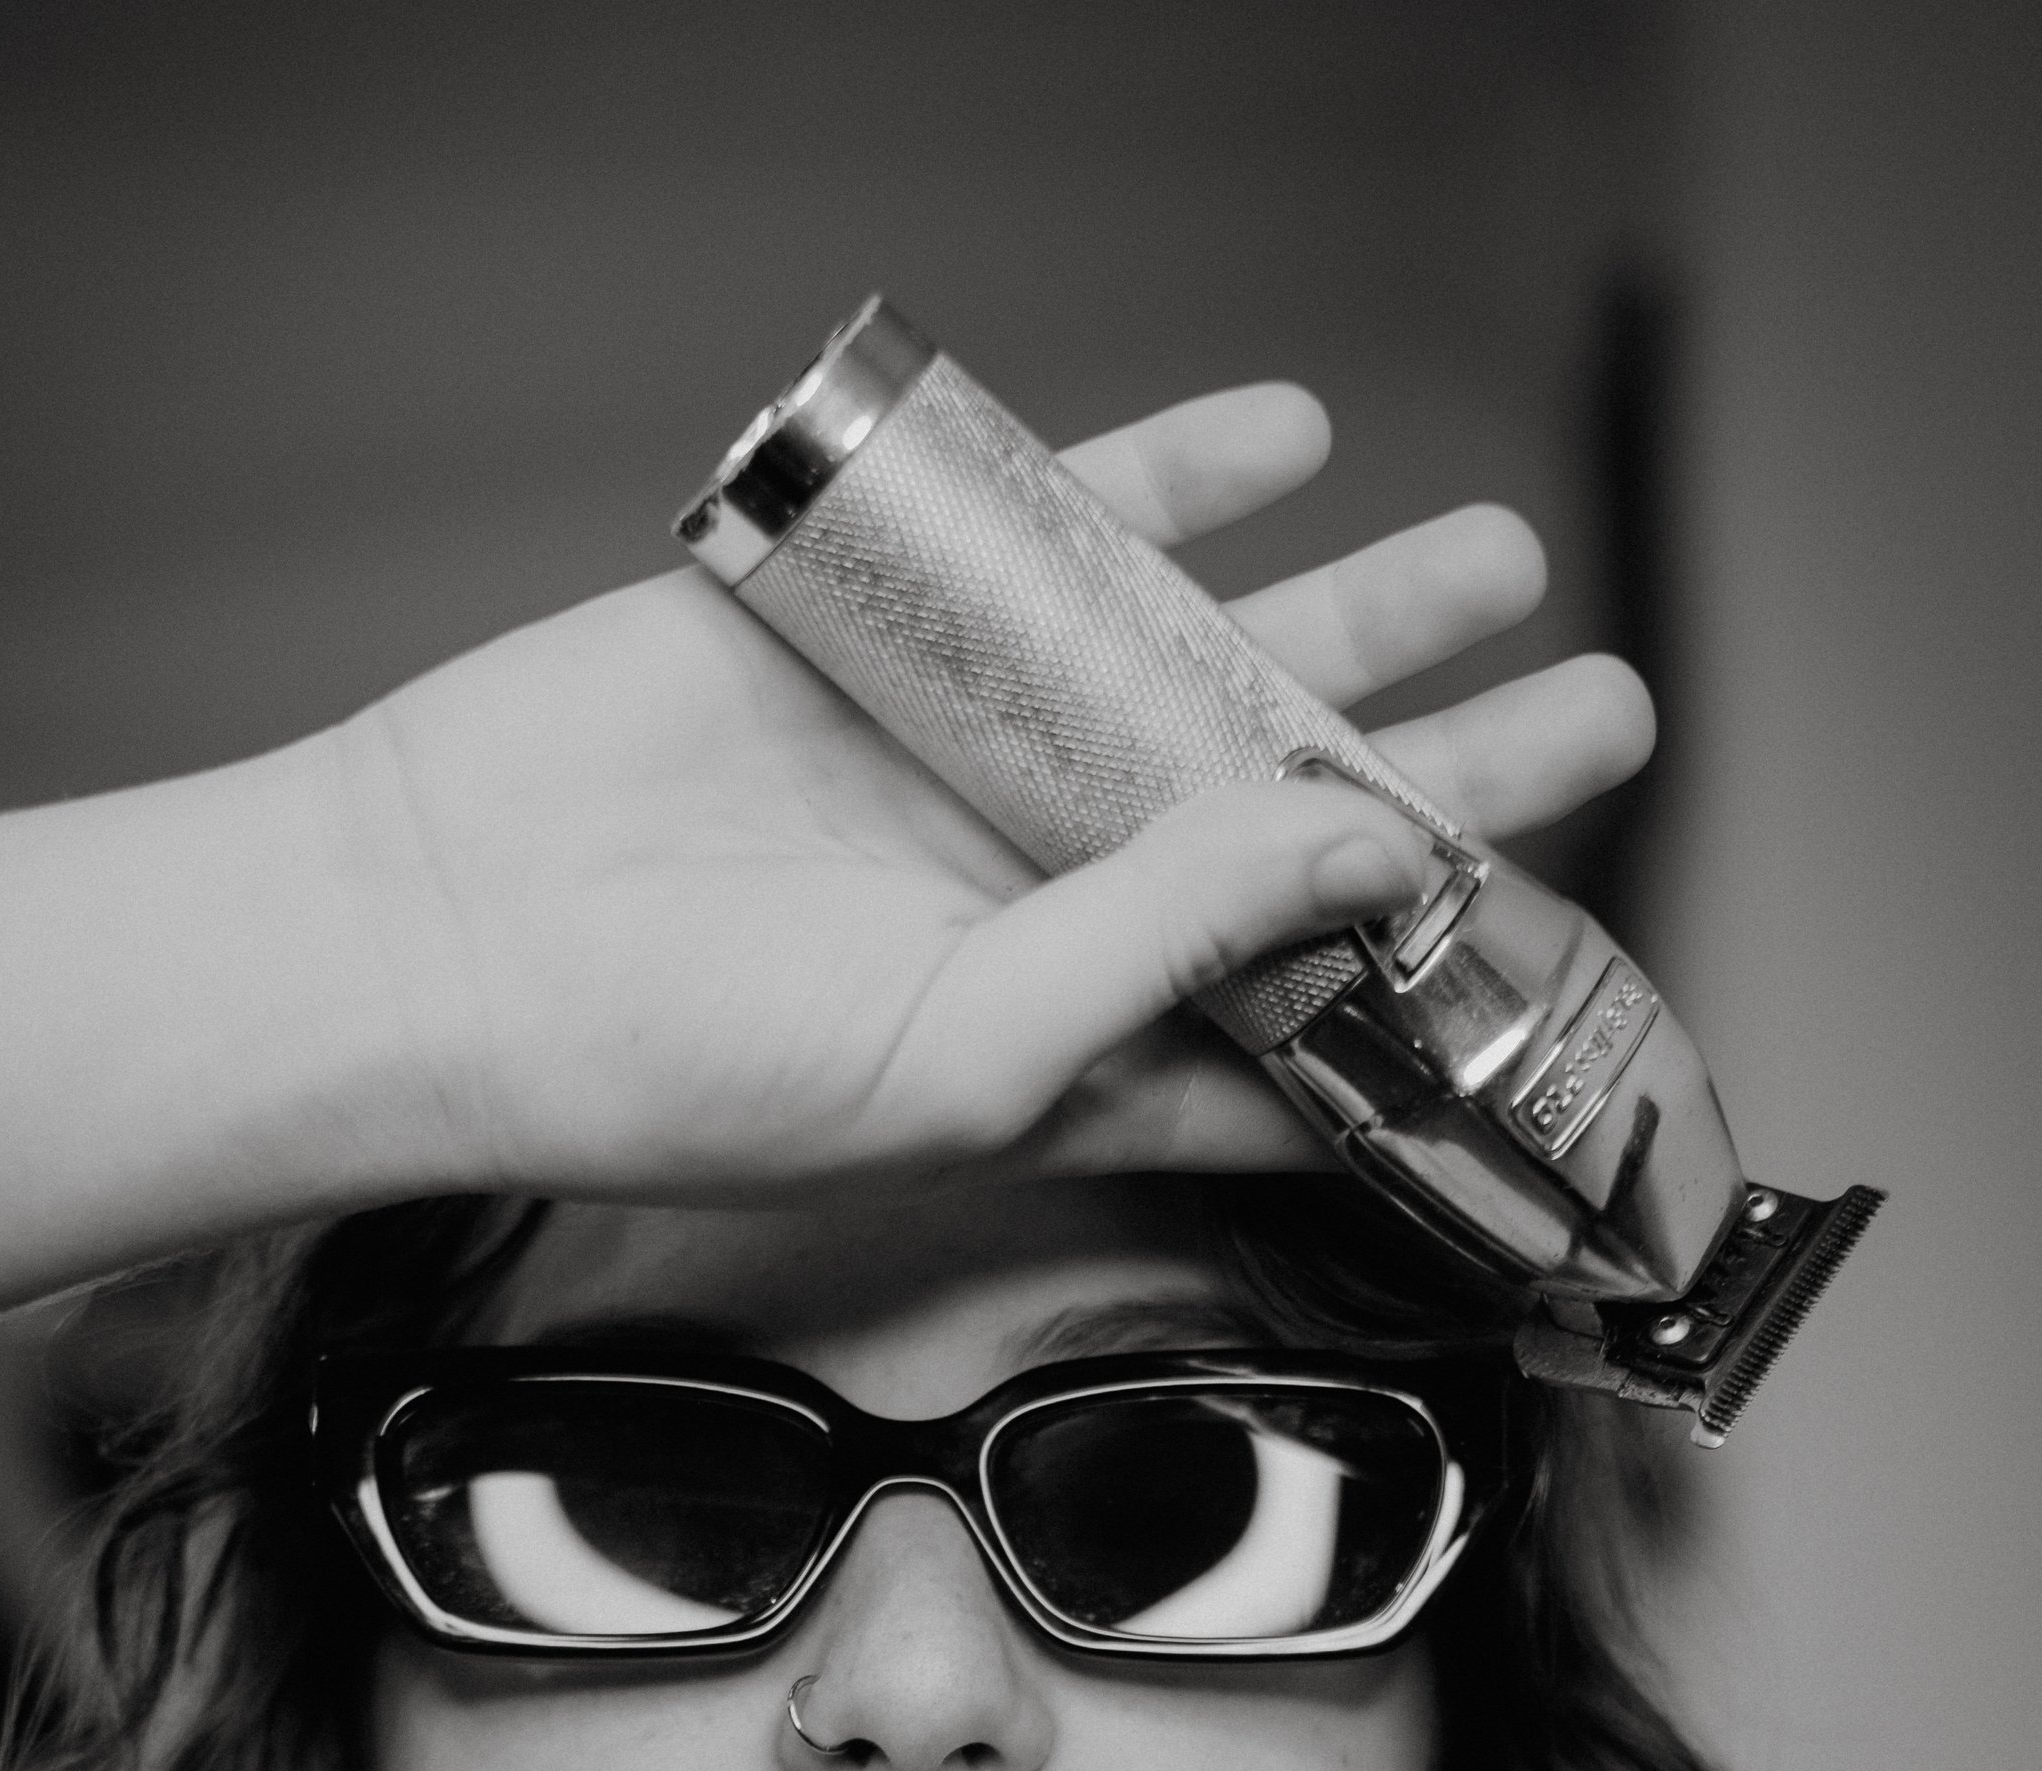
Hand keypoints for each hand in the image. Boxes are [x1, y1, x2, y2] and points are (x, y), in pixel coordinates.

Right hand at [343, 381, 1651, 1197]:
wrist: (445, 930)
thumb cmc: (671, 1059)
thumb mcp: (970, 1049)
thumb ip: (1180, 940)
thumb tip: (1365, 834)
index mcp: (1083, 1051)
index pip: (1308, 1032)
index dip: (1441, 994)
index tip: (1574, 951)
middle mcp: (1054, 908)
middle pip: (1305, 837)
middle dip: (1456, 776)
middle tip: (1597, 709)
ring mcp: (982, 761)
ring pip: (1216, 672)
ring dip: (1356, 611)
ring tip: (1494, 556)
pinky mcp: (899, 633)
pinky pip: (1067, 539)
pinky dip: (1175, 479)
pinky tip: (1290, 439)